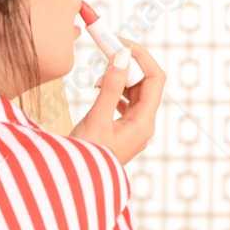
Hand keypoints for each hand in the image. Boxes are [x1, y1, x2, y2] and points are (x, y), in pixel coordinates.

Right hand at [70, 38, 164, 165]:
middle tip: (106, 49)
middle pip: (146, 84)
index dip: (141, 57)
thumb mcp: (97, 119)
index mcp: (143, 123)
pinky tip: (99, 90)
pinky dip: (114, 90)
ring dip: (120, 77)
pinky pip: (125, 102)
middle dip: (128, 64)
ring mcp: (133, 129)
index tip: (120, 43)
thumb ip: (111, 88)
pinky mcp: (121, 131)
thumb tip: (122, 58)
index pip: (155, 79)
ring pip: (135, 92)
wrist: (74, 186)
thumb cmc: (85, 159)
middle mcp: (142, 125)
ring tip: (98, 77)